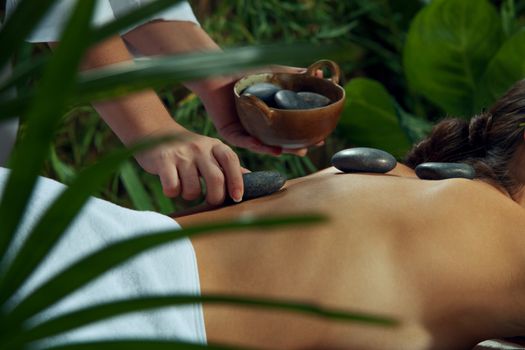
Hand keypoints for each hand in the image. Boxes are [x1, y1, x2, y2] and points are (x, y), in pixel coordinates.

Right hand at [135, 127, 243, 204]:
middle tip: (210, 201)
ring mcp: (181, 154)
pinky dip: (173, 193)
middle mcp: (200, 147)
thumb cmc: (189, 151)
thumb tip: (254, 180)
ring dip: (190, 196)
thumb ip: (229, 166)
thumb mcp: (211, 152)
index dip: (237, 181)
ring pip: (193, 189)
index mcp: (215, 146)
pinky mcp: (163, 161)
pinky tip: (172, 187)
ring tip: (186, 189)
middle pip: (216, 180)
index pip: (231, 161)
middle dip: (215, 198)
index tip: (237, 197)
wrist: (155, 133)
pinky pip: (173, 187)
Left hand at [187, 67, 323, 156]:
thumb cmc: (244, 71)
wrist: (218, 70)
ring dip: (275, 150)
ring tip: (288, 151)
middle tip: (307, 150)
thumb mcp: (274, 73)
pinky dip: (255, 144)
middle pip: (278, 142)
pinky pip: (243, 141)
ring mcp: (243, 131)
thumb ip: (295, 75)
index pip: (289, 130)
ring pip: (261, 146)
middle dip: (293, 149)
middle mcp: (257, 127)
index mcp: (268, 117)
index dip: (304, 136)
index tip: (319, 140)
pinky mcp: (229, 132)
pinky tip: (266, 146)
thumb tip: (318, 75)